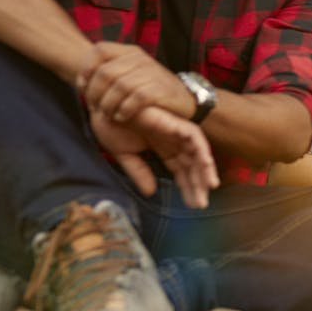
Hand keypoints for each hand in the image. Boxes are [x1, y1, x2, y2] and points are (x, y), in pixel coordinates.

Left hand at [78, 42, 194, 122]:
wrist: (187, 101)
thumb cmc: (154, 91)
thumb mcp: (133, 74)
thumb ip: (111, 73)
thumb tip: (81, 82)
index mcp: (130, 52)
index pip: (99, 50)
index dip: (86, 68)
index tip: (83, 86)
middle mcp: (141, 59)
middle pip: (105, 72)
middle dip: (94, 93)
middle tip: (95, 107)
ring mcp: (152, 73)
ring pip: (119, 86)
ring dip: (108, 104)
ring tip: (108, 114)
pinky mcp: (161, 90)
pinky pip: (136, 98)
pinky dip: (124, 109)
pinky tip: (122, 116)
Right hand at [90, 105, 219, 207]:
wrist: (103, 106)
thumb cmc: (111, 124)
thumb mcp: (124, 154)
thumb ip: (139, 172)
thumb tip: (151, 192)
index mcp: (163, 148)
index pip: (181, 171)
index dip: (187, 187)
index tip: (192, 204)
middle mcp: (173, 141)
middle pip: (192, 166)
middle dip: (197, 185)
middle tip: (200, 204)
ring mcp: (175, 131)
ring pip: (197, 154)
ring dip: (204, 171)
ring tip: (208, 189)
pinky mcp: (176, 122)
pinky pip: (195, 137)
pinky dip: (202, 151)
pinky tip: (206, 167)